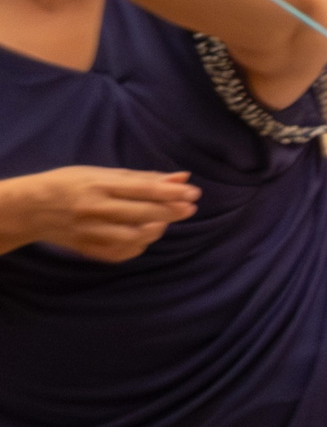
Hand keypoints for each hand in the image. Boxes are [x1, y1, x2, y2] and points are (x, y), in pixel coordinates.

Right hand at [1, 167, 199, 261]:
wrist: (32, 208)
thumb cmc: (71, 183)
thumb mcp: (104, 172)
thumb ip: (143, 177)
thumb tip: (182, 177)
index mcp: (100, 185)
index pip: (144, 190)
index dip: (172, 193)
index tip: (194, 193)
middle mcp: (95, 209)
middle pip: (142, 214)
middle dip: (171, 211)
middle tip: (189, 208)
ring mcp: (90, 232)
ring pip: (133, 238)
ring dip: (156, 231)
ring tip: (164, 221)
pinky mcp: (86, 249)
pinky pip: (120, 253)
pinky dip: (138, 247)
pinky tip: (145, 237)